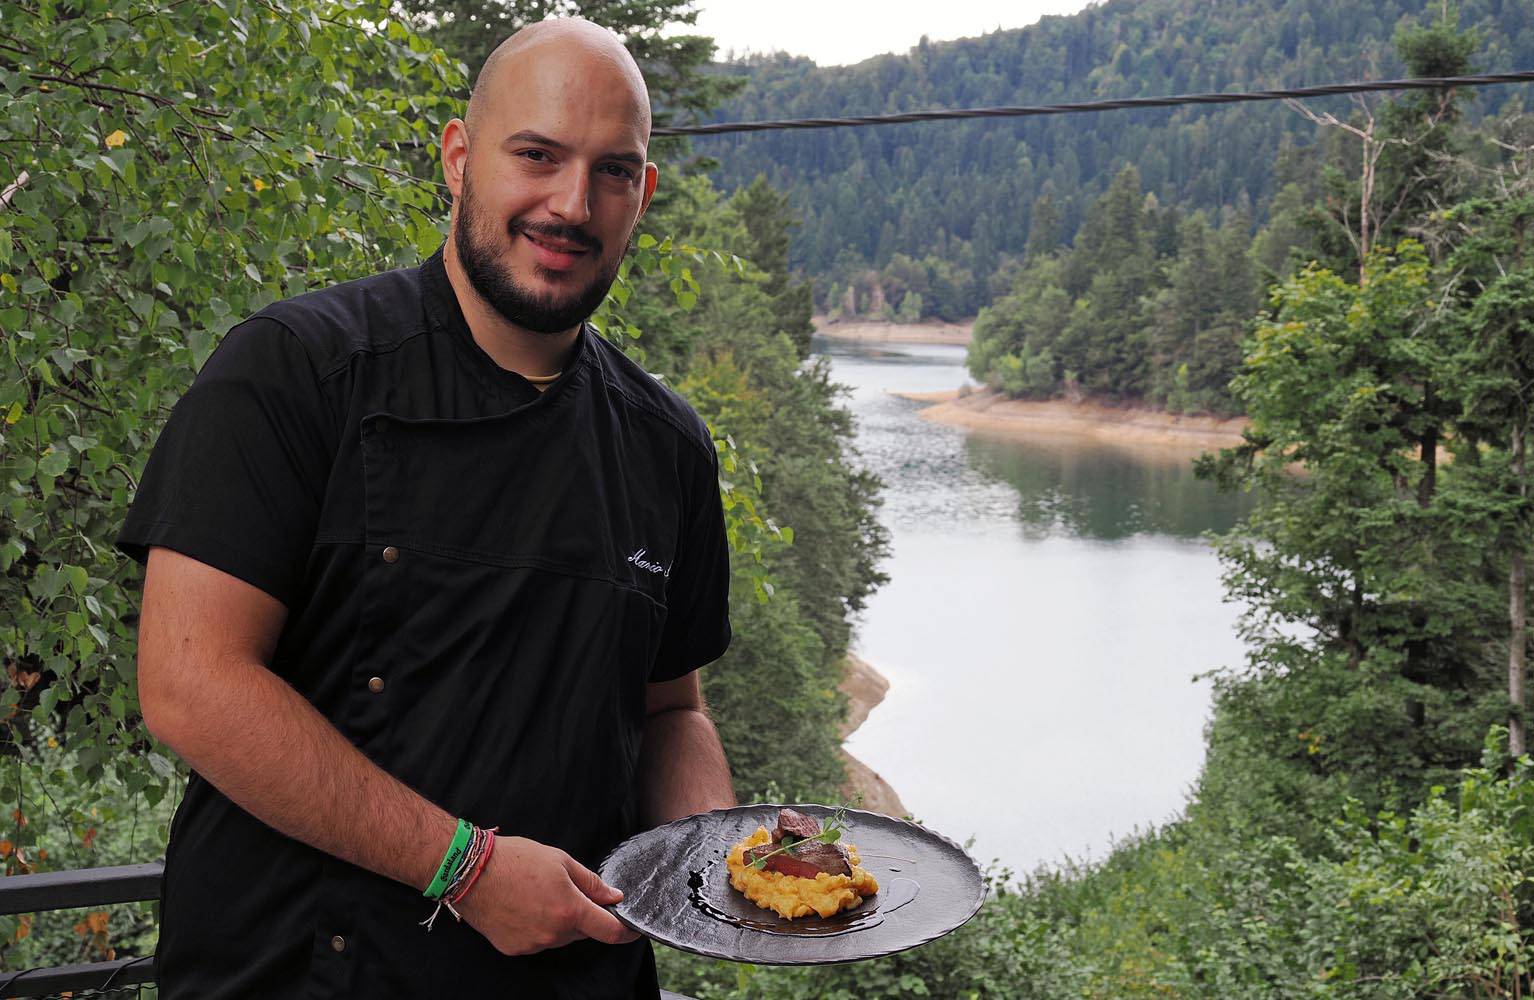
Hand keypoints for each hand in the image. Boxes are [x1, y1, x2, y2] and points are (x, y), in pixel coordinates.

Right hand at [456, 836, 641, 955]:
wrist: (471, 872)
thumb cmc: (515, 860)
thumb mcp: (560, 861)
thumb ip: (590, 882)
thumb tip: (613, 896)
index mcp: (570, 910)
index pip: (609, 931)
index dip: (626, 931)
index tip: (633, 928)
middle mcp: (553, 933)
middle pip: (582, 931)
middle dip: (582, 914)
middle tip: (565, 890)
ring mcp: (533, 944)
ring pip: (559, 936)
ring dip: (559, 921)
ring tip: (538, 894)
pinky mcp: (514, 949)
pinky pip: (537, 940)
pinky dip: (537, 927)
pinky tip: (523, 906)